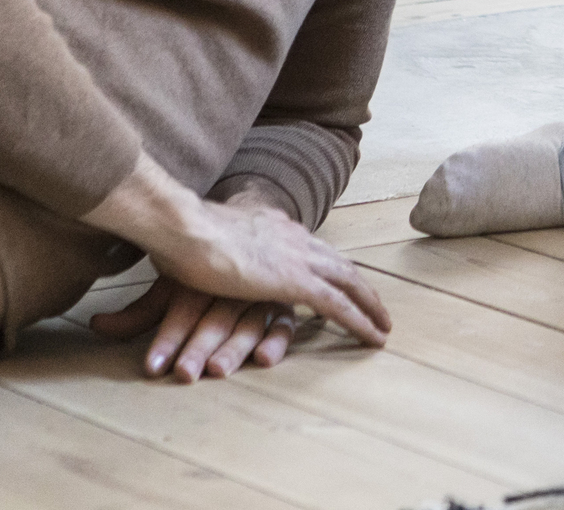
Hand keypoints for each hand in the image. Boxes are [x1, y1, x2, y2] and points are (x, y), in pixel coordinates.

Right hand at [82, 154, 390, 360]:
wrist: (183, 225)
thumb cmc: (179, 231)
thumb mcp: (203, 236)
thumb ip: (213, 246)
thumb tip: (200, 252)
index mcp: (272, 226)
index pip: (310, 247)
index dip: (327, 265)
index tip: (339, 278)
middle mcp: (292, 238)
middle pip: (338, 263)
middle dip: (359, 286)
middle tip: (375, 306)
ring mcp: (297, 258)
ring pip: (349, 283)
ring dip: (370, 305)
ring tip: (383, 326)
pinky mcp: (295, 281)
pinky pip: (339, 306)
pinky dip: (361, 322)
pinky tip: (375, 338)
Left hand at [90, 275, 300, 381]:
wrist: (250, 228)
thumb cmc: (202, 268)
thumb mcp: (171, 288)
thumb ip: (137, 313)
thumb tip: (95, 324)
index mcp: (200, 279)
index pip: (182, 310)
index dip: (167, 339)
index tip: (153, 367)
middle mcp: (230, 285)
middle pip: (214, 320)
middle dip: (198, 348)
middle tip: (185, 373)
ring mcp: (260, 294)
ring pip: (247, 323)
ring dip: (235, 347)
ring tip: (218, 370)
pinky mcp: (284, 303)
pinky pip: (283, 323)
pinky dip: (277, 340)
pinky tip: (264, 358)